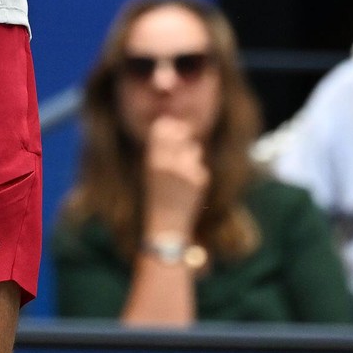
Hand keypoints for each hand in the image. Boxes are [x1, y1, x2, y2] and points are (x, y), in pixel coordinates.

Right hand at [141, 116, 208, 238]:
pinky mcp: (201, 180)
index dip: (169, 127)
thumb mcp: (151, 170)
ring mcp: (186, 170)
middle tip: (180, 153)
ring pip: (195, 149)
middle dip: (182, 139)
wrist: (167, 225)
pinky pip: (201, 167)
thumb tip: (175, 128)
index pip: (162, 127)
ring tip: (183, 173)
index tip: (171, 132)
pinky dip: (198, 174)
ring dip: (191, 156)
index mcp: (153, 159)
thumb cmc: (156, 197)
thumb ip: (160, 149)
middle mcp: (169, 162)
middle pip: (181, 134)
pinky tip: (190, 188)